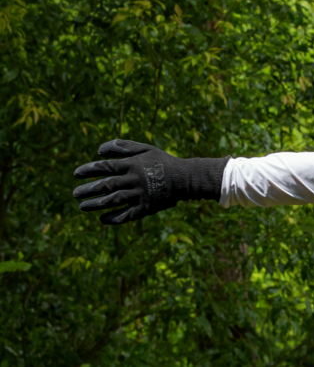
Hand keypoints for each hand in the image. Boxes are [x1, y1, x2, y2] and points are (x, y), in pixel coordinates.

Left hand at [73, 140, 227, 224]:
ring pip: (113, 200)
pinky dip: (114, 218)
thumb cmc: (163, 162)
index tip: (76, 174)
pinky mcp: (147, 208)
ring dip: (95, 204)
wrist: (186, 178)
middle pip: (106, 185)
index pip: (106, 167)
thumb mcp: (145, 149)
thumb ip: (123, 147)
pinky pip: (127, 214)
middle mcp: (134, 180)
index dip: (89, 170)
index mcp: (133, 165)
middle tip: (75, 193)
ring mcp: (140, 195)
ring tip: (82, 206)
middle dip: (88, 190)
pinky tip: (102, 219)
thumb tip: (99, 150)